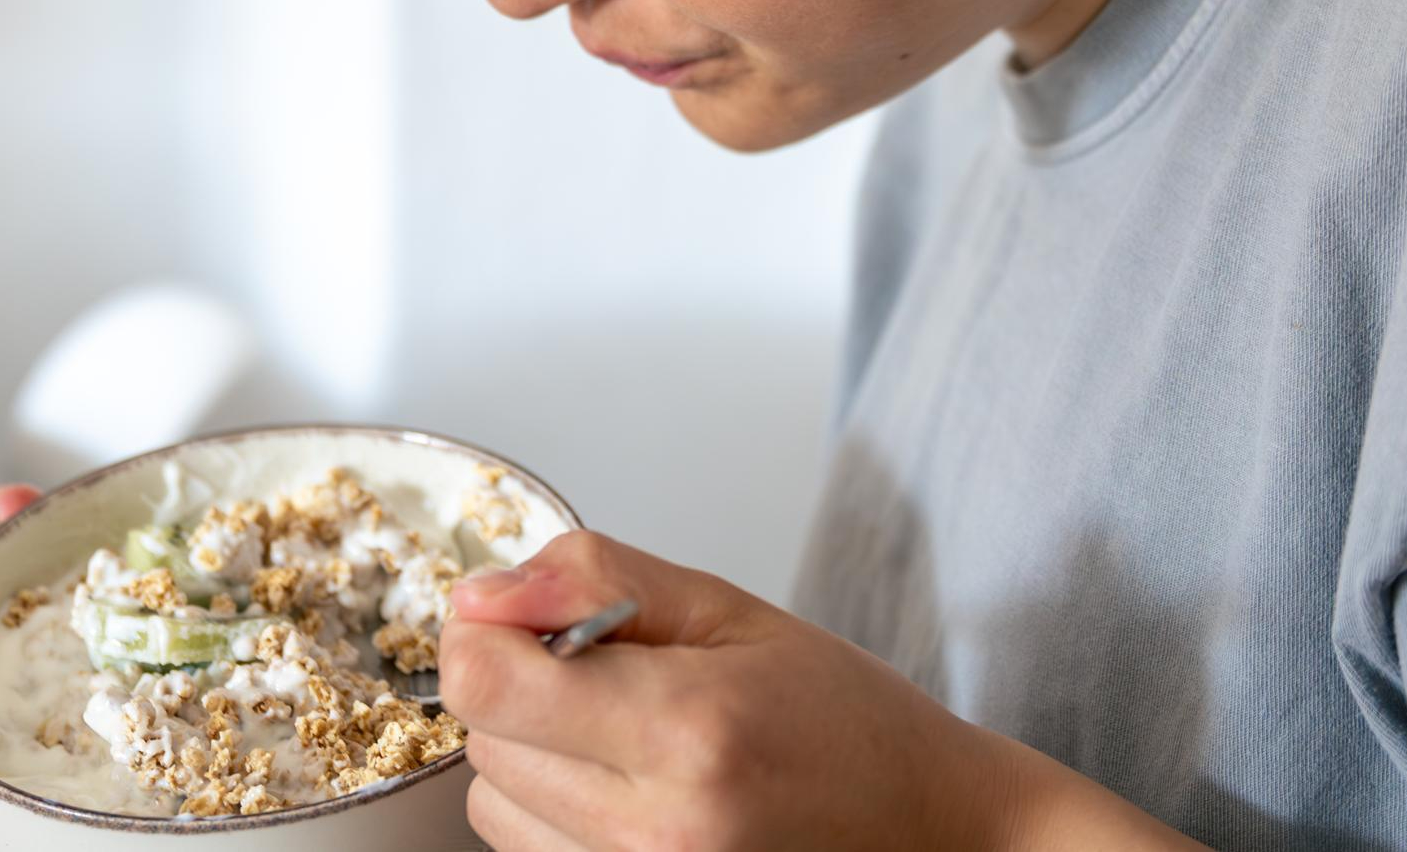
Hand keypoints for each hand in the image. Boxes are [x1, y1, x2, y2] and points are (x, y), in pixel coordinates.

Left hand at [440, 531, 1014, 850]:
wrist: (926, 833)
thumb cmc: (845, 720)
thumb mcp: (732, 612)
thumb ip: (596, 581)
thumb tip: (480, 594)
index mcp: (687, 730)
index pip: (483, 680)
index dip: (490, 630)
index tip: (536, 616)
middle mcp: (653, 831)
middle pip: (482, 738)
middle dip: (523, 688)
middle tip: (614, 675)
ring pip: (491, 802)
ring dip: (535, 757)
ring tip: (633, 740)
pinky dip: (556, 815)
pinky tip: (633, 793)